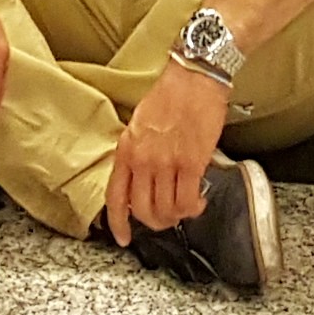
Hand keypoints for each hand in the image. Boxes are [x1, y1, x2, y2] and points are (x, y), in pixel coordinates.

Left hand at [105, 61, 231, 243]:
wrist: (194, 76)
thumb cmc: (170, 94)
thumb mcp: (139, 124)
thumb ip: (137, 153)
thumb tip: (143, 180)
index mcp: (126, 150)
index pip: (115, 198)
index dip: (118, 224)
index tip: (123, 238)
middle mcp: (143, 160)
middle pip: (144, 211)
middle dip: (157, 222)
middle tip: (167, 218)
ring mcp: (166, 162)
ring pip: (167, 210)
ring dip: (178, 216)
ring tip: (187, 207)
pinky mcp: (191, 162)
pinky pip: (188, 200)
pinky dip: (194, 207)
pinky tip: (198, 201)